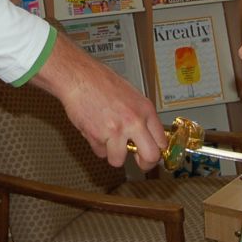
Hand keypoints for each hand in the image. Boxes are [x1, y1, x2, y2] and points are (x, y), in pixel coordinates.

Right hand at [31, 31, 165, 168]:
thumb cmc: (101, 82)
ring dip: (113, 154)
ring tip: (108, 140)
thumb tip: (146, 135)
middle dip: (144, 164)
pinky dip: (97, 145)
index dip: (157, 152)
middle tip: (138, 162)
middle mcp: (134, 121)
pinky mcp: (97, 136)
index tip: (152, 155)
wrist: (79, 77)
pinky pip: (100, 153)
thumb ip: (140, 116)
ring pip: (119, 160)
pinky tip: (94, 130)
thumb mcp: (131, 95)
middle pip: (150, 157)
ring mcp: (116, 130)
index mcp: (145, 110)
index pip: (162, 141)